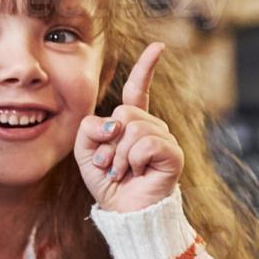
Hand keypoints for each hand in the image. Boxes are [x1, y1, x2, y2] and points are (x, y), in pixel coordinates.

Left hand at [75, 42, 183, 212]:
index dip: (147, 68)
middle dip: (109, 142)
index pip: (138, 90)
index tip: (159, 46)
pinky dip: (133, 161)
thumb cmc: (107, 181)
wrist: (124, 212)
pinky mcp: (173, 153)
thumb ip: (89, 128)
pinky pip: (145, 143)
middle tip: (112, 164)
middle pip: (124, 112)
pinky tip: (138, 173)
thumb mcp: (85, 151)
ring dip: (119, 155)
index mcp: (132, 122)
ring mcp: (164, 139)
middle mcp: (151, 126)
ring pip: (133, 128)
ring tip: (124, 171)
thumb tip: (115, 122)